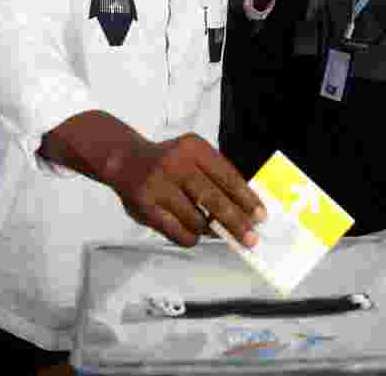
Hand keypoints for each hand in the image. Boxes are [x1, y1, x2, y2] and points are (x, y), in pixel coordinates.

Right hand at [107, 133, 266, 247]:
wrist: (124, 160)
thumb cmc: (169, 162)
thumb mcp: (193, 156)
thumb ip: (216, 176)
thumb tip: (246, 209)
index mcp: (193, 148)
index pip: (227, 176)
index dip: (246, 198)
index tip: (261, 216)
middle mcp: (175, 163)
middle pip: (213, 199)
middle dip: (236, 222)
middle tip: (251, 238)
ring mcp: (158, 185)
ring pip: (196, 219)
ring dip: (210, 230)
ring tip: (215, 231)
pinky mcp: (145, 206)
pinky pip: (177, 232)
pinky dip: (191, 237)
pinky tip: (195, 234)